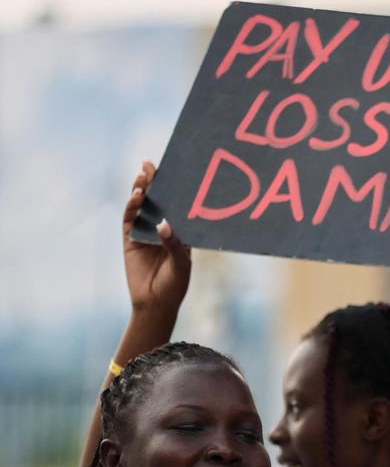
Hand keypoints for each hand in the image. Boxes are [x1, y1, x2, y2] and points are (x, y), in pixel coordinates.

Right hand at [123, 160, 190, 315]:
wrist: (155, 303)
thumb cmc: (175, 285)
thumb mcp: (181, 265)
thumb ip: (173, 245)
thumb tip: (163, 224)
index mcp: (180, 231)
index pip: (177, 205)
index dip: (175, 187)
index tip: (176, 169)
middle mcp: (163, 227)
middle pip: (158, 199)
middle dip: (154, 181)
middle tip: (151, 163)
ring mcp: (146, 231)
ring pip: (143, 205)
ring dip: (142, 189)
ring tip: (142, 175)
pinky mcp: (130, 239)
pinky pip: (130, 219)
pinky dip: (132, 206)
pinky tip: (136, 196)